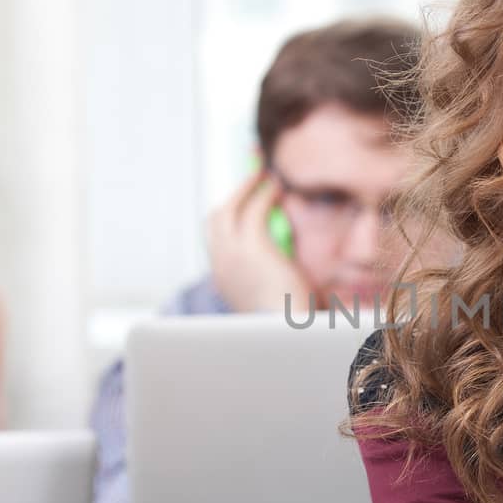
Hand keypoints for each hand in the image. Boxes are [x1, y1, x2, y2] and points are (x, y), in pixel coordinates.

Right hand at [207, 165, 314, 314]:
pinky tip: (276, 186)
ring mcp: (232, 253)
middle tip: (249, 179)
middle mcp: (220, 263)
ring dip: (246, 186)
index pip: (216, 239)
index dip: (228, 219)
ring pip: (232, 207)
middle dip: (232, 195)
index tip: (239, 205)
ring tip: (261, 173)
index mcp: (222, 279)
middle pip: (216, 217)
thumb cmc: (284, 318)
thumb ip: (265, 275)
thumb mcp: (267, 294)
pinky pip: (256, 208)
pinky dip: (264, 193)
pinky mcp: (252, 244)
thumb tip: (278, 262)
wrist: (286, 329)